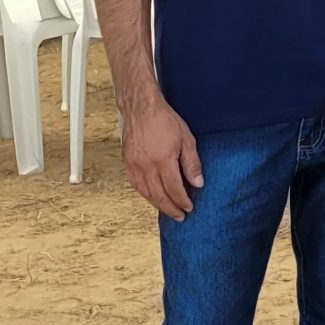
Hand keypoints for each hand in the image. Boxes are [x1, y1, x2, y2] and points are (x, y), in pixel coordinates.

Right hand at [123, 97, 202, 220]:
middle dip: (170, 208)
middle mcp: (146, 166)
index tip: (189, 207)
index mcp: (162, 160)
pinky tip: (152, 196)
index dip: (182, 201)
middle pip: (158, 195)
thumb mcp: (187, 140)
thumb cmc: (165, 120)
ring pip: (145, 192)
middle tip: (179, 216)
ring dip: (157, 204)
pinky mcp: (127, 162)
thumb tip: (198, 183)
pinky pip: (135, 184)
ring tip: (168, 209)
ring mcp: (134, 165)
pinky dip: (145, 194)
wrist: (141, 108)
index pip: (173, 189)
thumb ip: (192, 163)